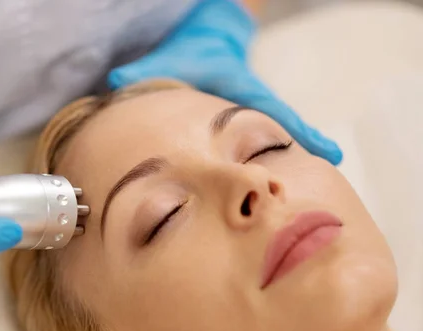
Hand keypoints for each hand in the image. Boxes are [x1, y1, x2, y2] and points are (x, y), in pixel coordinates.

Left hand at [108, 0, 341, 164]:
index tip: (321, 148)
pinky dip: (279, 148)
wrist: (204, 39)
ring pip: (275, 133)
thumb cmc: (189, 51)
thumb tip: (117, 80)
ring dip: (294, 150)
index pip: (270, 110)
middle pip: (282, 123)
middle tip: (331, 164)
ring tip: (321, 174)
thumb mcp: (168, 61)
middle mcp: (251, 101)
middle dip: (305, 142)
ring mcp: (250, 109)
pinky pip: (263, 135)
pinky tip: (290, 171)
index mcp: (239, 89)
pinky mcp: (245, 116)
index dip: (294, 129)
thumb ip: (143, 71)